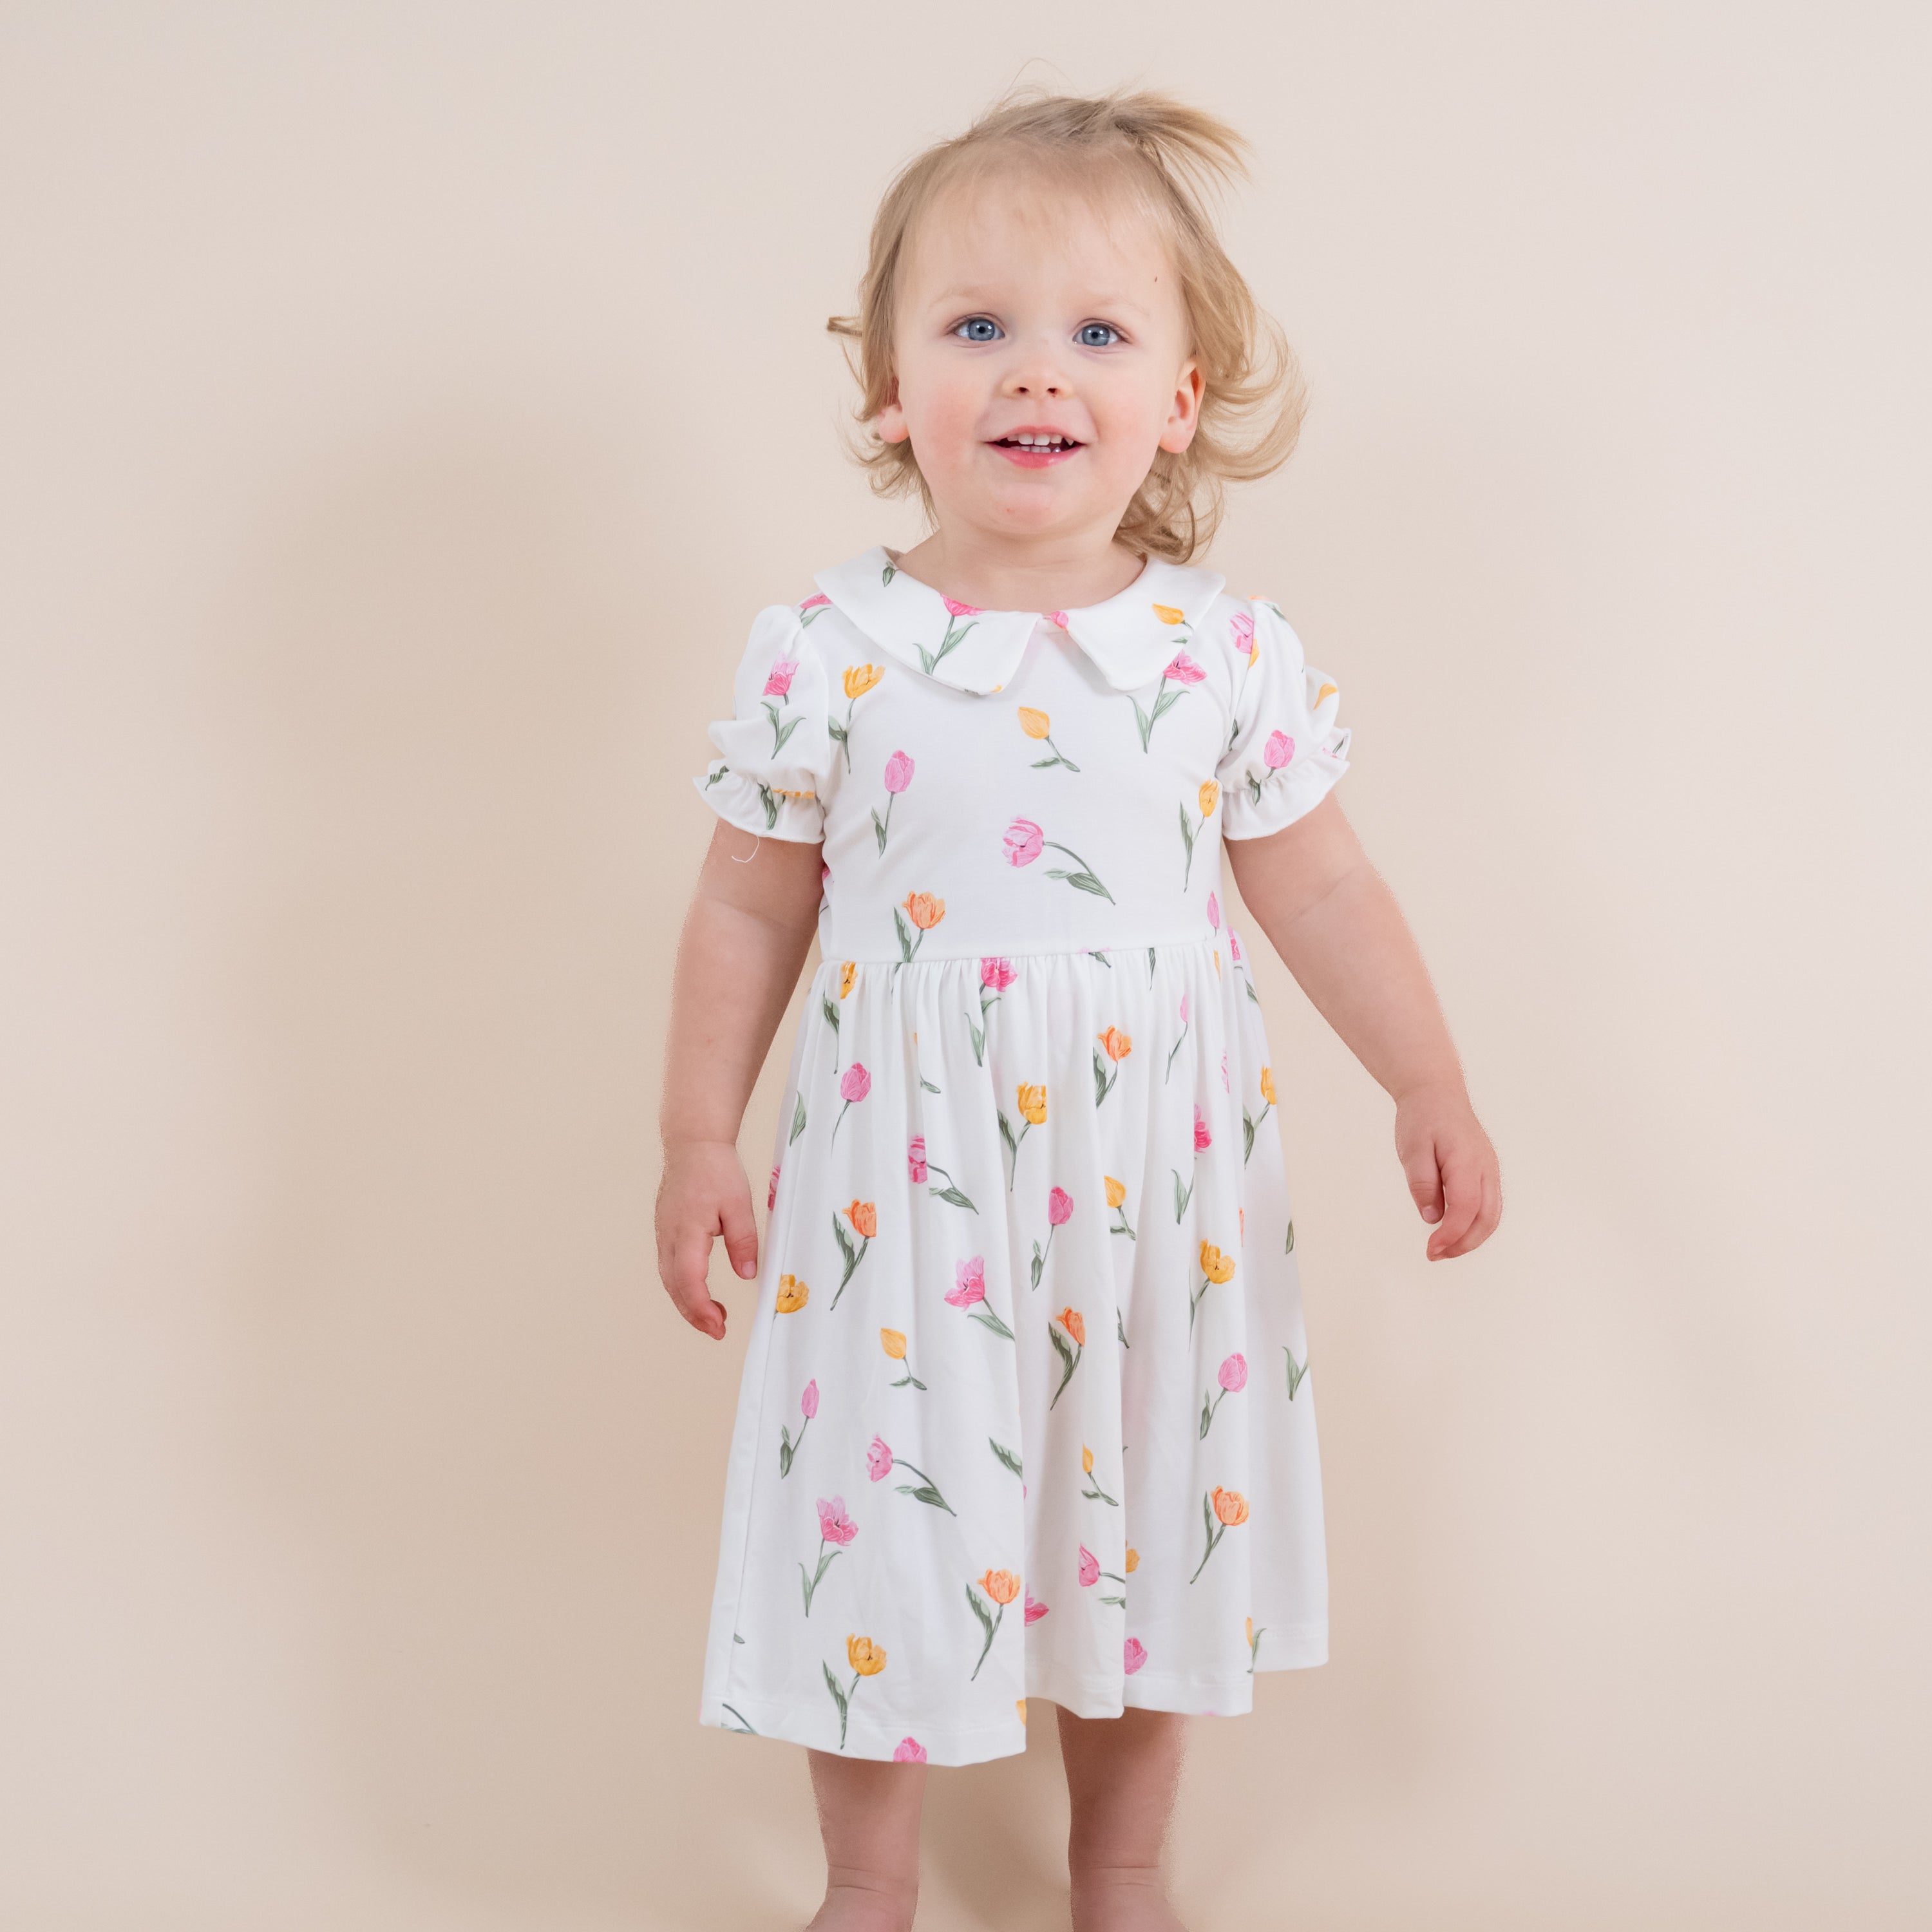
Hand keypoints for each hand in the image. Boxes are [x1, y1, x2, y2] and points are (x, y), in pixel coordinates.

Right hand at [656, 1138, 759, 1338]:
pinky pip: (669, 1266)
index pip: (689, 1281)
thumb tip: (748, 1275)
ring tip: (713, 1316)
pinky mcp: (665, 1230)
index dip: (702, 1309)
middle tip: (718, 1330)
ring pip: (669, 1279)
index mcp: (687, 1231)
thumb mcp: (739, 1204)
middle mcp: (668, 1237)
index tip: (719, 1326)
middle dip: (694, 1314)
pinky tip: (699, 1290)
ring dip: (687, 1302)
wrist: (692, 1143)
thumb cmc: (717, 1170)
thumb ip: (743, 1241)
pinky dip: (682, 1285)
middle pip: (674, 1287)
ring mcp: (663, 1233)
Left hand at [1394, 1080, 1501, 1260]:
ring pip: (1492, 1215)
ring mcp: (1490, 1170)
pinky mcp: (1486, 1172)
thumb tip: (1432, 1217)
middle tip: (1435, 1254)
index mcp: (1467, 1160)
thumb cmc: (1423, 1118)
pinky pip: (1489, 1205)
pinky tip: (1454, 1231)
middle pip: (1487, 1218)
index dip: (1451, 1234)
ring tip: (1444, 1248)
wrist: (1437, 1092)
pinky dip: (1475, 1225)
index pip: (1465, 1208)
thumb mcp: (1413, 1148)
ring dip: (1471, 1238)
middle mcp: (1485, 1167)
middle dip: (1464, 1243)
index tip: (1431, 1249)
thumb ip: (1422, 1183)